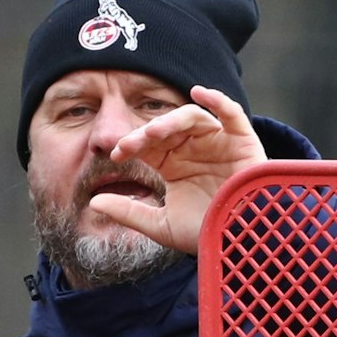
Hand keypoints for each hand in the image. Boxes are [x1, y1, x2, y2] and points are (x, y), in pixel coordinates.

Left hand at [88, 84, 266, 254]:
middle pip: (167, 129)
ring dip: (171, 121)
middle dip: (146, 133)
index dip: (132, 145)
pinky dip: (217, 100)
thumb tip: (94, 203)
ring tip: (154, 131)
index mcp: (174, 164)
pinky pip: (231, 114)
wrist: (239, 244)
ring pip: (192, 118)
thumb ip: (129, 213)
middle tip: (130, 145)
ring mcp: (218, 143)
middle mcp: (194, 149)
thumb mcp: (160, 225)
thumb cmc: (205, 234)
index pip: (149, 145)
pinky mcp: (242, 142)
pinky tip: (199, 93)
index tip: (115, 155)